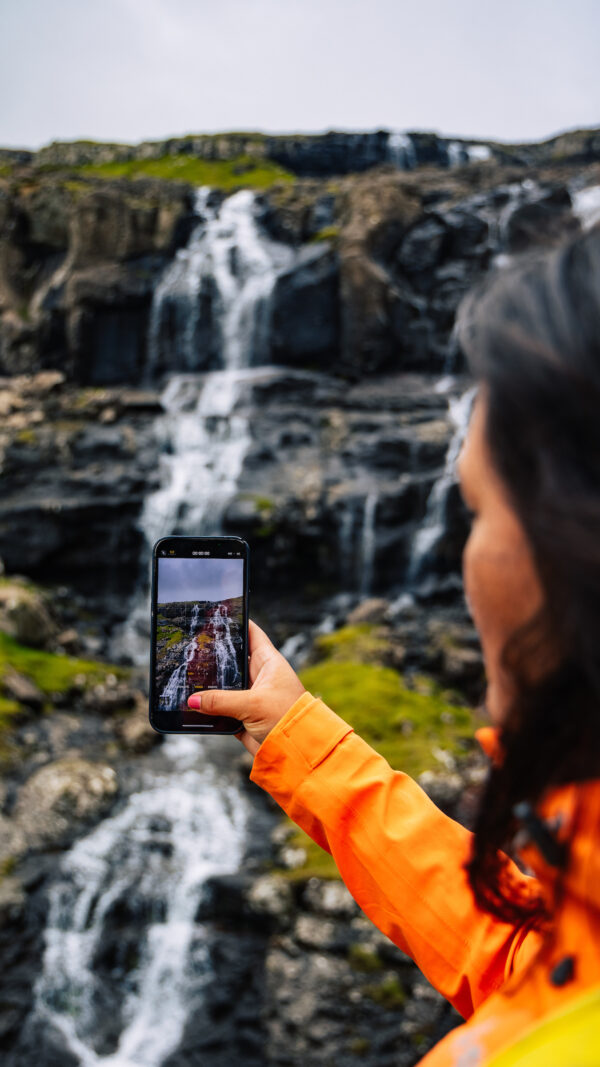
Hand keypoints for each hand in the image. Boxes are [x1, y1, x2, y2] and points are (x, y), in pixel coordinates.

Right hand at [187, 618, 305, 756]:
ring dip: (210, 686)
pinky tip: (193, 706)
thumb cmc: (286, 719)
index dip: (237, 622)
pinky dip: (209, 709)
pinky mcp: (244, 717)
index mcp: (269, 663)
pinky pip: (222, 709)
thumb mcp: (252, 704)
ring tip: (186, 676)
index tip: (218, 613)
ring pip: (225, 685)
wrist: (297, 753)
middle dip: (216, 655)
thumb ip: (220, 701)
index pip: (252, 634)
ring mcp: (251, 696)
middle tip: (192, 646)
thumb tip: (192, 700)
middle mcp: (260, 676)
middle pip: (233, 659)